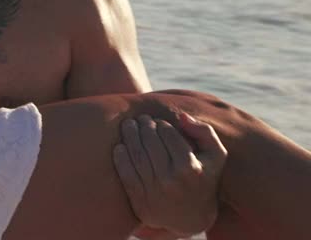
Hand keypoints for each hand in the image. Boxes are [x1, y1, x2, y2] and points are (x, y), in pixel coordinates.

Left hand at [115, 113, 227, 238]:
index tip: (157, 121)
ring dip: (129, 135)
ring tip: (128, 126)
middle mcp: (172, 179)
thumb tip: (181, 116)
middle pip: (150, 141)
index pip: (168, 133)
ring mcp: (154, 190)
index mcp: (191, 167)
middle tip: (139, 119)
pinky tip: (120, 146)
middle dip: (143, 125)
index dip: (160, 123)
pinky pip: (125, 172)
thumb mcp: (216, 157)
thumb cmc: (204, 180)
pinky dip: (120, 156)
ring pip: (136, 154)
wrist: (192, 219)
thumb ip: (205, 132)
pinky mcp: (140, 200)